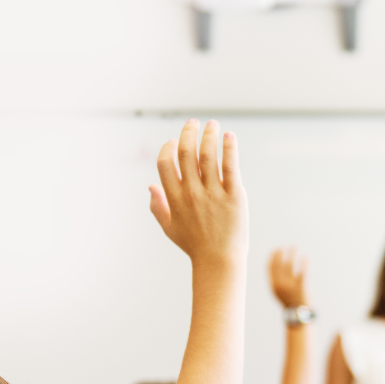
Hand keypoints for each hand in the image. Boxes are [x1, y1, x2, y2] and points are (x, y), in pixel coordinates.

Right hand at [149, 119, 248, 269]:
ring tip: (212, 125)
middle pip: (186, 153)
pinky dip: (229, 148)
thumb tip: (150, 186)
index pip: (165, 163)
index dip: (168, 147)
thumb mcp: (170, 228)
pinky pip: (231, 166)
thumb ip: (157, 207)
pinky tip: (229, 136)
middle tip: (194, 122)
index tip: (174, 140)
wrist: (219, 261)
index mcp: (175, 198)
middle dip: (188, 132)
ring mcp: (213, 194)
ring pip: (208, 155)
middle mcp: (192, 193)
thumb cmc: (195, 246)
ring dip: (209, 135)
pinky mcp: (234, 196)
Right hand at [269, 247, 309, 308]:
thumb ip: (277, 279)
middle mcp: (280, 285)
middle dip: (282, 252)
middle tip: (286, 245)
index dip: (273, 256)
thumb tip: (279, 262)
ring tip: (295, 246)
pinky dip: (304, 262)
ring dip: (292, 253)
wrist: (298, 314)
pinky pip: (303, 271)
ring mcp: (290, 286)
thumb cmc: (289, 300)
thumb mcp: (279, 290)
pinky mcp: (302, 287)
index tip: (277, 248)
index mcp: (273, 285)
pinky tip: (306, 256)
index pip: (270, 267)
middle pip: (279, 264)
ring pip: (290, 265)